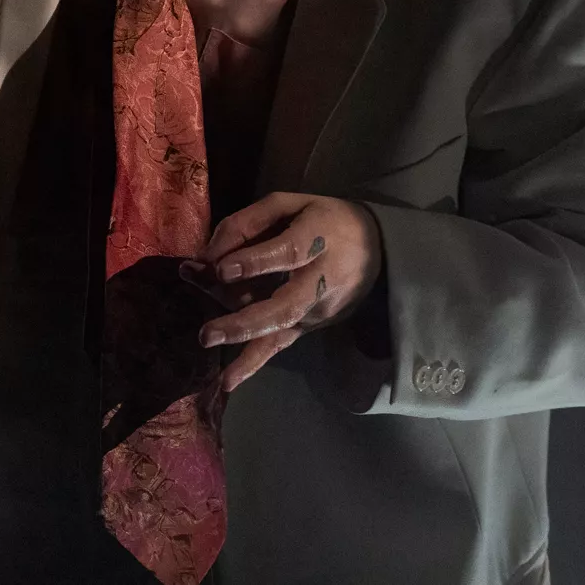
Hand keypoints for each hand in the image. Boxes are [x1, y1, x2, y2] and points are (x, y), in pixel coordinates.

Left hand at [197, 192, 383, 392]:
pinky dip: (254, 363)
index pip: (288, 252)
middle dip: (244, 321)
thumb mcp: (290, 204)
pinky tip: (228, 381)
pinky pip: (281, 343)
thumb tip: (207, 255)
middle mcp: (321, 279)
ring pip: (279, 328)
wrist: (377, 248)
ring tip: (212, 352)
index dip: (255, 262)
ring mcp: (317, 308)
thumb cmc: (323, 219)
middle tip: (207, 332)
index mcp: (318, 237)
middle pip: (284, 305)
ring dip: (243, 343)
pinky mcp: (311, 325)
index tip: (221, 269)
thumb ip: (248, 223)